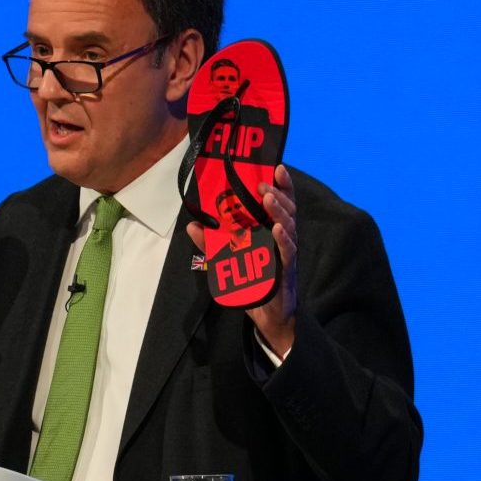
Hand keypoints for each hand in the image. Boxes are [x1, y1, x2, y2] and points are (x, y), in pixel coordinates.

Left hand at [185, 164, 298, 358]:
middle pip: (286, 209)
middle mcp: (283, 238)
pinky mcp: (286, 270)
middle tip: (263, 183)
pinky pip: (287, 252)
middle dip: (277, 193)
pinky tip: (277, 229)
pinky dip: (283, 240)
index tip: (276, 167)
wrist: (268, 314)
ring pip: (288, 227)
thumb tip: (192, 225)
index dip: (282, 185)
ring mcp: (287, 253)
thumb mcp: (227, 259)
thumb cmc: (253, 283)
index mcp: (272, 230)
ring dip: (278, 211)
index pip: (281, 202)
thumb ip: (212, 242)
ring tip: (268, 198)